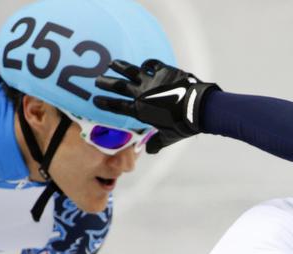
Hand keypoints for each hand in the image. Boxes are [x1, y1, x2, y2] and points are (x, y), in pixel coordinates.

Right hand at [94, 58, 218, 153]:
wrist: (197, 108)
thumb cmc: (182, 125)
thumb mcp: (167, 138)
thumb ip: (156, 143)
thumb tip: (149, 151)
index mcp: (141, 111)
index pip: (118, 107)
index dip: (106, 104)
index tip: (96, 101)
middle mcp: (142, 94)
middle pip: (119, 87)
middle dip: (106, 83)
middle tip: (97, 80)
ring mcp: (152, 81)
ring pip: (131, 71)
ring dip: (120, 67)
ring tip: (112, 63)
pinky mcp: (164, 71)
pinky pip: (151, 65)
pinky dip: (146, 64)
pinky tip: (142, 65)